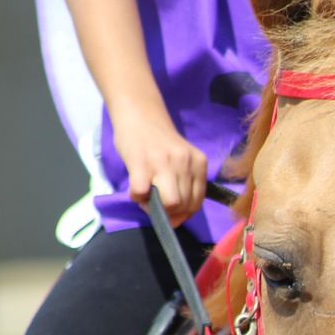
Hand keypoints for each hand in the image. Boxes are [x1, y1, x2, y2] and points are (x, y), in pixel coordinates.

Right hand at [113, 107, 208, 226]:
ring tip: (146, 195)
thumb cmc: (158, 142)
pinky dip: (137, 197)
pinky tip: (135, 186)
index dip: (183, 213)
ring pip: (170, 204)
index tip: (170, 208)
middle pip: (184, 206)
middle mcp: (185, 162)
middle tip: (155, 201)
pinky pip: (142, 194)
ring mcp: (164, 162)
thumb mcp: (181, 160)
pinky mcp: (141, 163)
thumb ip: (183, 186)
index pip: (197, 203)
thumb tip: (177, 220)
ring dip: (154, 207)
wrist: (139, 114)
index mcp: (199, 163)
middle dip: (169, 213)